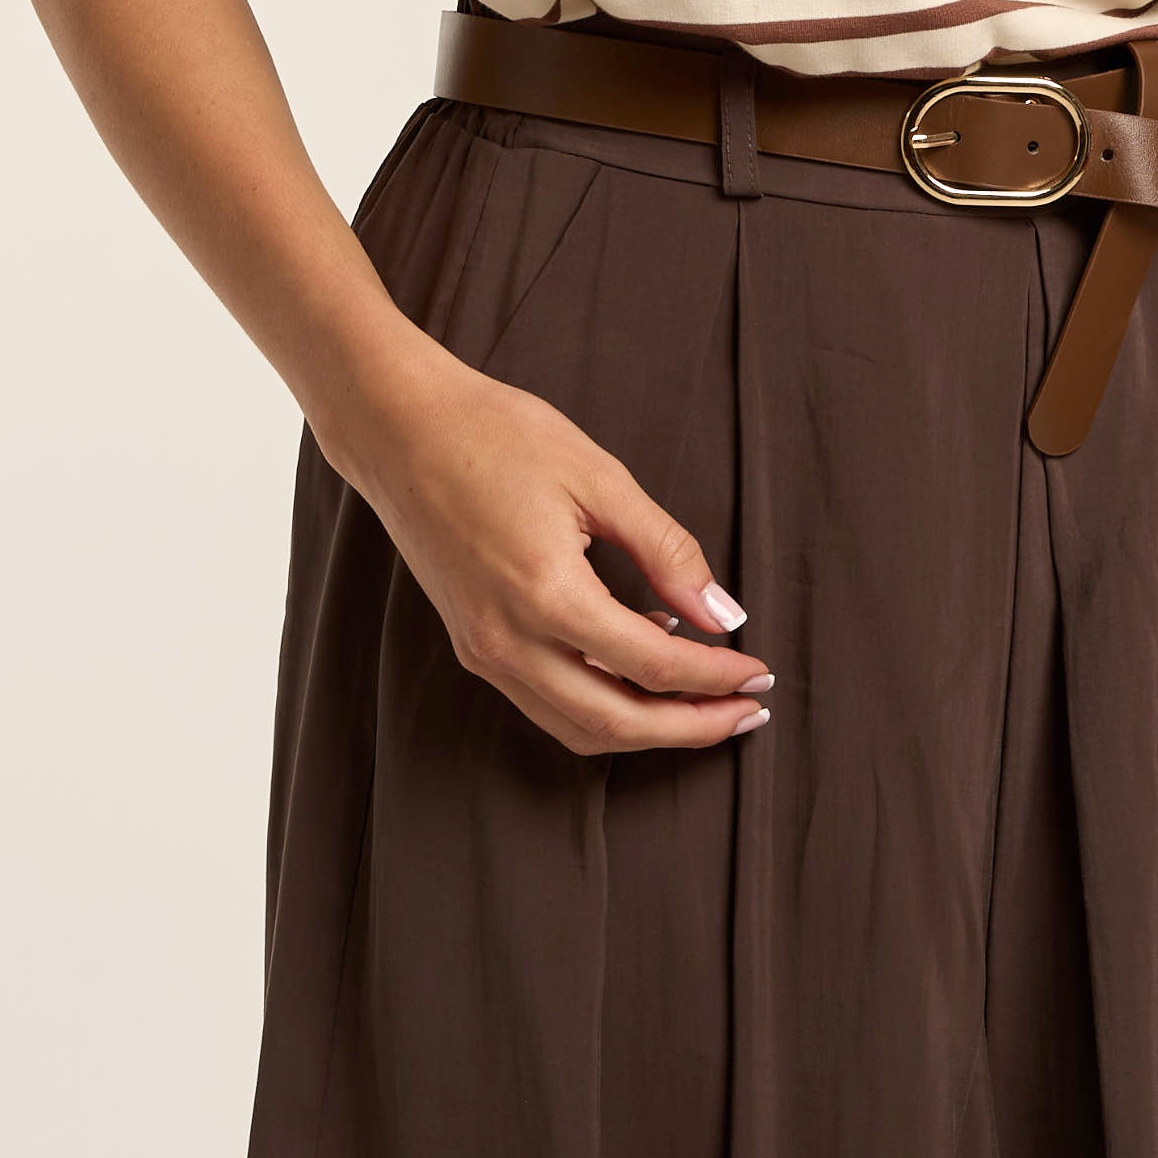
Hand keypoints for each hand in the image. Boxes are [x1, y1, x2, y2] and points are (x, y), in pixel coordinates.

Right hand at [327, 329, 773, 758]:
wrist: (399, 427)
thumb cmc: (495, 435)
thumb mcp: (598, 477)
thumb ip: (665, 550)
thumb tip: (722, 613)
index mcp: (546, 595)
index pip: (652, 666)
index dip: (715, 679)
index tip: (758, 676)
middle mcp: (508, 642)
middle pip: (617, 723)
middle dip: (691, 728)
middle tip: (745, 715)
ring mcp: (483, 651)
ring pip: (577, 728)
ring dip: (646, 730)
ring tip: (704, 707)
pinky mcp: (472, 645)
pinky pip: (545, 704)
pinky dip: (600, 704)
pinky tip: (640, 671)